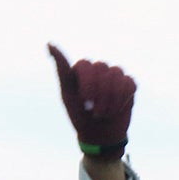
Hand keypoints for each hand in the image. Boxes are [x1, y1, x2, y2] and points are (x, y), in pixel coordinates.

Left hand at [48, 44, 135, 158]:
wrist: (99, 136)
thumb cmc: (80, 115)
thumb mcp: (67, 94)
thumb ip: (62, 69)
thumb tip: (49, 43)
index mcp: (82, 70)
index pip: (86, 64)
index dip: (88, 83)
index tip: (85, 101)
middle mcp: (98, 69)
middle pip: (102, 67)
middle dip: (99, 93)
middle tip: (95, 112)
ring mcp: (114, 76)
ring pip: (117, 73)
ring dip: (111, 98)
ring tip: (105, 113)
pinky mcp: (128, 85)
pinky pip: (129, 83)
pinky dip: (123, 99)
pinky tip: (117, 109)